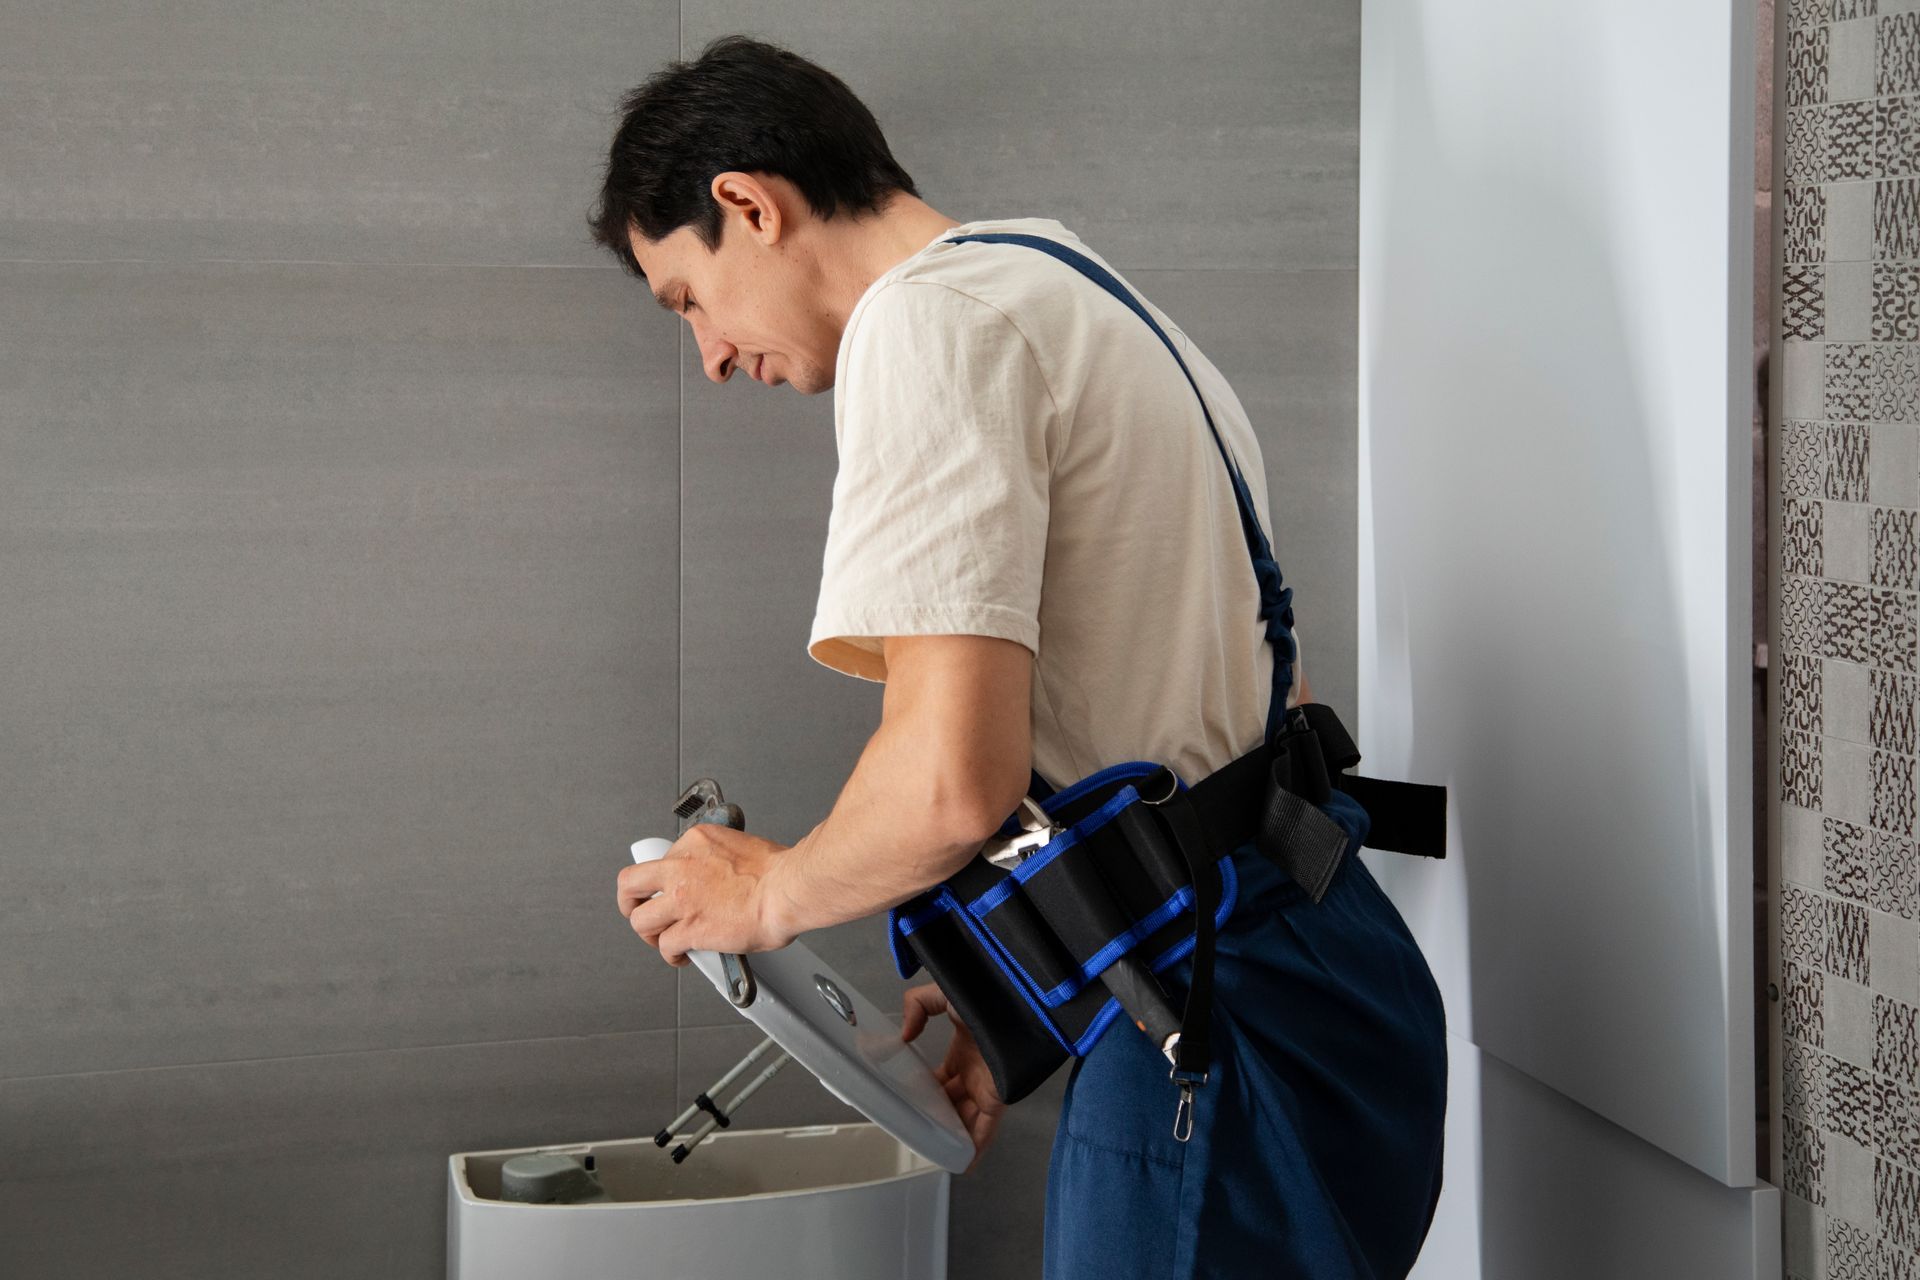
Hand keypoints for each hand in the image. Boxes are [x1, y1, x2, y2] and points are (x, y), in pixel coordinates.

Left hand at [617, 824, 796, 965]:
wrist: (787, 890)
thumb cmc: (776, 872)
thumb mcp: (739, 846)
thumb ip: (717, 860)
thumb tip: (718, 877)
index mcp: (695, 843)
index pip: (662, 860)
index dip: (662, 880)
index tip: (667, 889)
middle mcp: (681, 868)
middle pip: (630, 884)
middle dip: (630, 902)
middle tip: (639, 911)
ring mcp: (682, 899)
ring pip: (641, 920)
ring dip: (650, 934)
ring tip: (661, 940)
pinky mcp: (689, 928)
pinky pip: (665, 946)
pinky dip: (672, 955)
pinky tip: (682, 956)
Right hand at [901, 982, 1005, 1172]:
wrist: (1020, 1004)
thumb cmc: (985, 996)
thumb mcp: (944, 992)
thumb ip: (918, 1004)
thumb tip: (904, 1036)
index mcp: (963, 1049)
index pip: (942, 1077)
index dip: (926, 1090)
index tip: (909, 1102)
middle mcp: (974, 1071)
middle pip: (953, 1102)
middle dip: (938, 1116)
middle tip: (916, 1130)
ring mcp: (987, 1086)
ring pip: (967, 1119)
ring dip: (952, 1135)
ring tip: (931, 1151)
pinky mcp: (999, 1098)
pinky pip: (986, 1128)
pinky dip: (975, 1146)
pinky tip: (962, 1162)